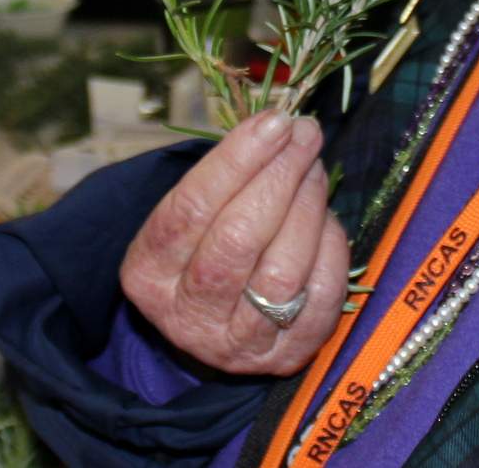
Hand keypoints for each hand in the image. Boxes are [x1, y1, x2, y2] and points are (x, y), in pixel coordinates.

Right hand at [120, 111, 349, 375]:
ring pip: (281, 271)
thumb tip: (284, 126)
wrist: (218, 320)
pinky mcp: (286, 357)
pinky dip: (330, 247)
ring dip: (307, 207)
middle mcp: (187, 318)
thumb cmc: (207, 241)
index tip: (274, 120)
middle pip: (236, 241)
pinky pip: (320, 296)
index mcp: (148, 274)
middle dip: (279, 177)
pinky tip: (325, 218)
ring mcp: (237, 344)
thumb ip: (229, 170)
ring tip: (314, 170)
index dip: (236, 161)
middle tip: (304, 135)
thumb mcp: (195, 210)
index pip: (190, 210)